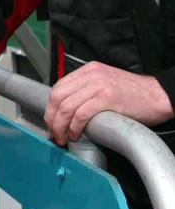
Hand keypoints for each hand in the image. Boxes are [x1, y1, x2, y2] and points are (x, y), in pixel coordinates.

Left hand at [45, 62, 173, 145]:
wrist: (157, 96)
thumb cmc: (134, 94)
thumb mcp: (105, 84)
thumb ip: (86, 91)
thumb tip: (67, 110)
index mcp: (88, 70)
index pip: (58, 88)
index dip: (51, 107)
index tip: (51, 121)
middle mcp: (91, 75)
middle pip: (58, 97)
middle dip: (52, 118)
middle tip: (54, 133)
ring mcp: (99, 85)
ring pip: (66, 107)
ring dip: (61, 126)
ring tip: (64, 137)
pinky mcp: (107, 98)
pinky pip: (81, 114)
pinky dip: (74, 127)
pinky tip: (76, 134)